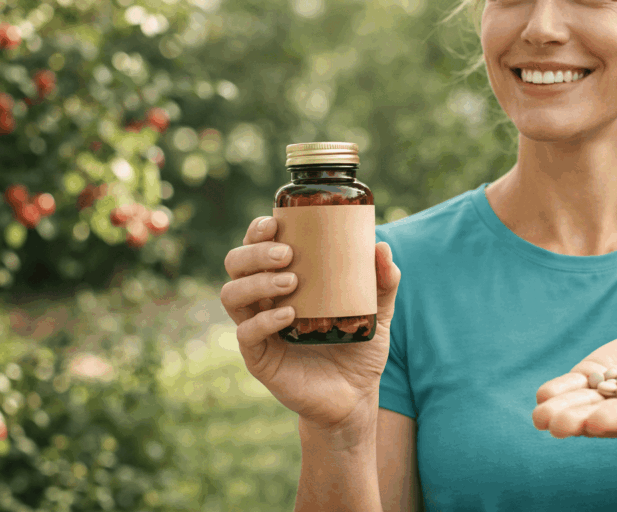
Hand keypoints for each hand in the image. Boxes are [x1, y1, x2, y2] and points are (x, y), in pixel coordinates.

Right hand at [221, 216, 401, 435]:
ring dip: (257, 281)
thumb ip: (384, 281)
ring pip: (232, 294)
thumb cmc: (359, 347)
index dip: (257, 230)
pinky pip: (246, 333)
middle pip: (236, 264)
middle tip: (286, 254)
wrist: (355, 396)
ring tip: (291, 282)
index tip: (275, 221)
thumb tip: (381, 246)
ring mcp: (258, 328)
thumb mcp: (378, 311)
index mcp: (285, 280)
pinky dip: (265, 320)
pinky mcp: (259, 357)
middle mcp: (264, 300)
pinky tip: (289, 315)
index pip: (257, 246)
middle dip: (254, 252)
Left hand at [532, 332, 616, 440]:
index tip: (598, 422)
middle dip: (580, 421)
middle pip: (604, 417)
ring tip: (540, 417)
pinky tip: (542, 397)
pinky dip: (560, 390)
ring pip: (584, 404)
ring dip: (562, 410)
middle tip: (556, 426)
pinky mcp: (597, 376)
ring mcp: (611, 395)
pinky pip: (577, 386)